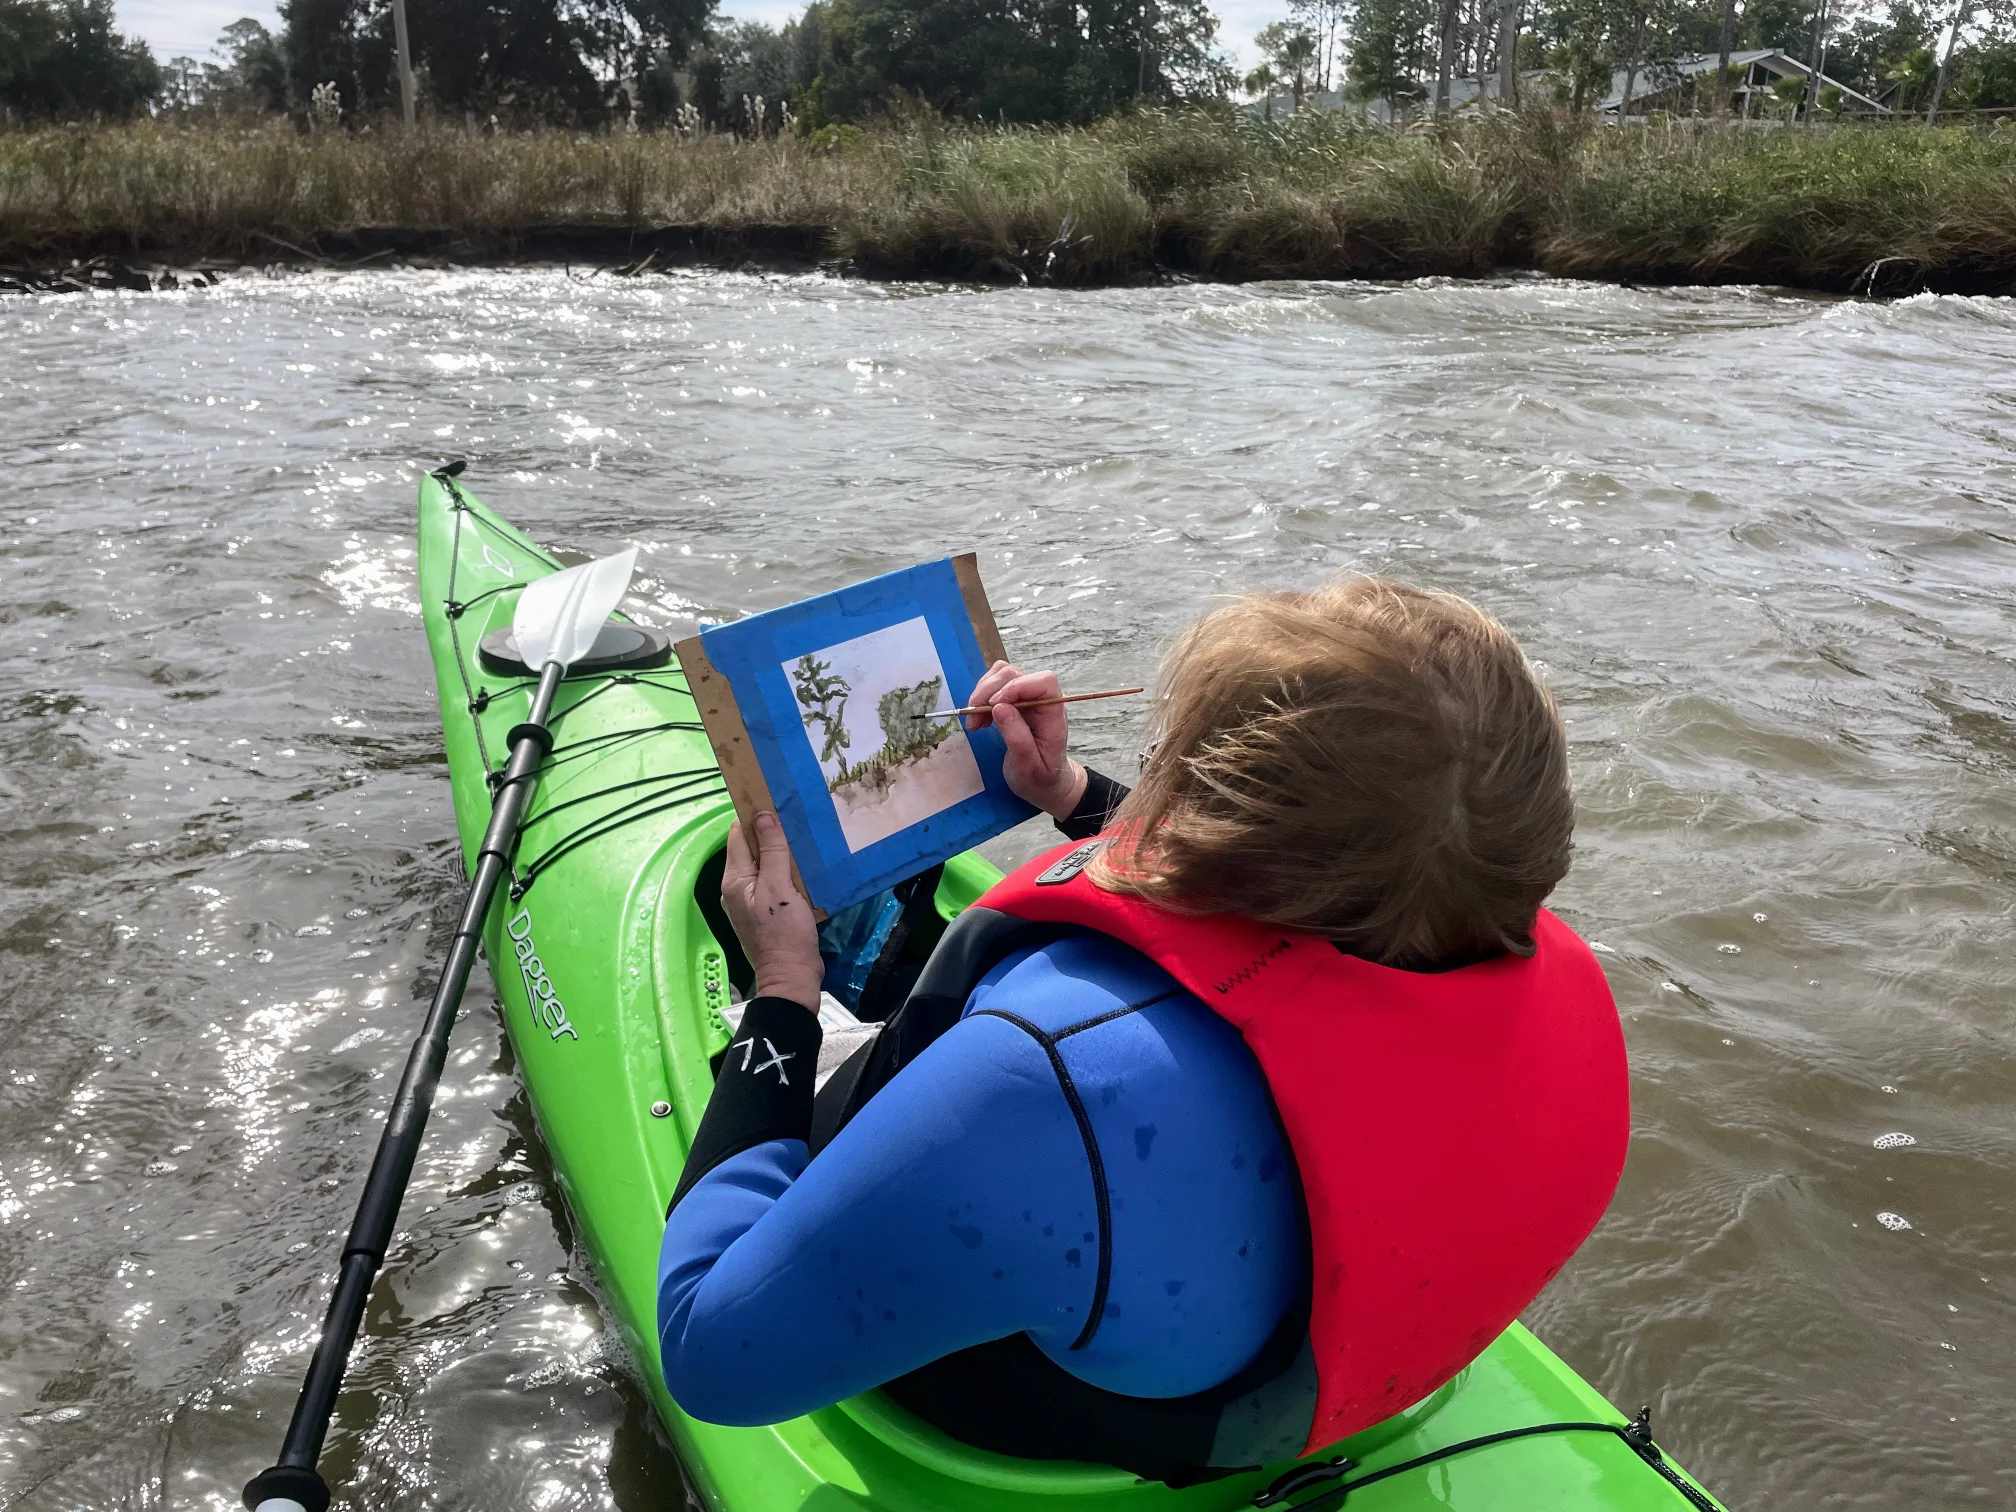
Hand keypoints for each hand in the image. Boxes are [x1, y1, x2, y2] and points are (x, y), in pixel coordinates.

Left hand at [720, 812, 821, 1009]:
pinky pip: (775, 883)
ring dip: (782, 853)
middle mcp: (737, 888)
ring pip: (766, 866)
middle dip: (771, 833)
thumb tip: (762, 815)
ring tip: (805, 837)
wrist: (792, 976)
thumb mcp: (780, 887)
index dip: (754, 816)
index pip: (738, 835)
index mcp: (734, 879)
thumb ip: (772, 850)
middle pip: (752, 849)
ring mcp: (752, 901)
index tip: (776, 800)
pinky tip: (807, 866)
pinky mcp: (768, 912)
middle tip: (797, 817)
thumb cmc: (784, 932)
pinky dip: (788, 872)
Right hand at [964, 660, 1087, 819]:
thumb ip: (1017, 738)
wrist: (1044, 784)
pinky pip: (995, 686)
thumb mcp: (1028, 767)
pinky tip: (978, 719)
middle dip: (989, 691)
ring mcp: (1027, 698)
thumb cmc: (1040, 778)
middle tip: (973, 719)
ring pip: (1002, 676)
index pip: (1042, 682)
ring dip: (982, 694)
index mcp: (1053, 714)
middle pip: (1014, 674)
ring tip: (974, 721)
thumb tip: (999, 707)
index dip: (1016, 687)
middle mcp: (1041, 700)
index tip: (993, 706)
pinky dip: (981, 698)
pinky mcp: (1013, 701)